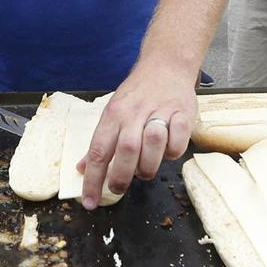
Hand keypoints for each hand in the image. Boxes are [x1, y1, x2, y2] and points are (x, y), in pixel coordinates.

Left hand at [77, 61, 195, 209]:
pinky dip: (172, 154)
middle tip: (118, 189)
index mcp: (114, 113)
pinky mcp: (183, 114)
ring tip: (144, 170)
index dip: (93, 179)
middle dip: (121, 177)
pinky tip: (167, 151)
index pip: (99, 150)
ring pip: (153, 146)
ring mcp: (161, 112)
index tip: (89, 202)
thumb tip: (82, 168)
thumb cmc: (138, 93)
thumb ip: (101, 141)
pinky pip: (178, 142)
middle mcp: (135, 112)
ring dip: (148, 167)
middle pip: (126, 150)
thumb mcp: (113, 111)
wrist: (166, 64)